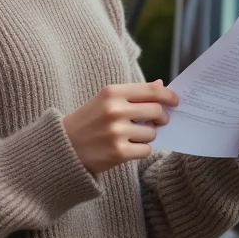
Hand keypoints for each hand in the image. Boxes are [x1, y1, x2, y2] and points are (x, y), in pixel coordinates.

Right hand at [63, 80, 179, 174]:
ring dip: (148, 135)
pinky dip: (141, 150)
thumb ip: (133, 93)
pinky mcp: (118, 153)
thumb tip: (161, 85)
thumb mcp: (105, 100)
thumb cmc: (87, 121)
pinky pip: (146, 150)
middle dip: (162, 118)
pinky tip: (129, 148)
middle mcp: (115, 110)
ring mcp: (116, 132)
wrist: (62, 147)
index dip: (169, 95)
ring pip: (152, 133)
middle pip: (157, 111)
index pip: (152, 90)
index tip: (175, 101)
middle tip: (159, 122)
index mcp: (112, 92)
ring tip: (133, 136)